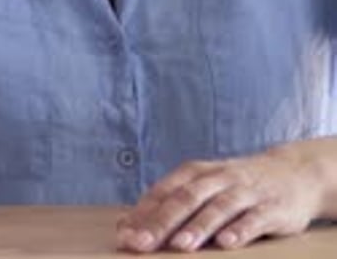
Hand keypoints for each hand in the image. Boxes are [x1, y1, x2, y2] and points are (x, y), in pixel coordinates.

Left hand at [116, 143, 323, 252]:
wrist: (293, 172)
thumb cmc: (236, 185)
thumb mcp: (203, 187)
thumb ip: (168, 204)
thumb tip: (125, 225)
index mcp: (197, 173)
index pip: (165, 192)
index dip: (144, 214)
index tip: (125, 236)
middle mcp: (218, 178)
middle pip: (187, 199)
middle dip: (163, 222)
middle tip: (141, 244)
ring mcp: (245, 192)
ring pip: (219, 208)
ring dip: (199, 226)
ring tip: (180, 245)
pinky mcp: (271, 207)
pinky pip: (254, 219)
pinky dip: (240, 230)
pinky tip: (227, 244)